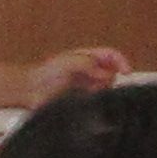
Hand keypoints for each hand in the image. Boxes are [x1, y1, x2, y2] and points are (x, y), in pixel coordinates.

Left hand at [18, 46, 132, 107]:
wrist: (30, 90)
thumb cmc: (45, 73)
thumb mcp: (67, 62)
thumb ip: (87, 63)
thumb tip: (107, 73)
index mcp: (88, 57)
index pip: (112, 56)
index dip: (121, 62)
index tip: (126, 72)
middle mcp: (91, 71)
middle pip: (112, 73)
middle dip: (109, 78)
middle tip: (95, 82)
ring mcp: (89, 86)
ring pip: (107, 88)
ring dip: (101, 90)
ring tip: (85, 91)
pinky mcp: (85, 100)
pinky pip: (98, 101)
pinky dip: (96, 101)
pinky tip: (83, 100)